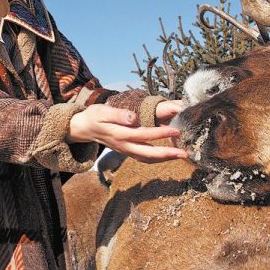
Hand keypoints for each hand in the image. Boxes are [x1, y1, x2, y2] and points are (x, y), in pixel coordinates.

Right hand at [68, 104, 187, 163]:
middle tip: (185, 153)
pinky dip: (157, 158)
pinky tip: (167, 155)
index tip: (176, 130)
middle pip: (148, 153)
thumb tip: (134, 118)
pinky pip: (144, 158)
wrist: (84, 128)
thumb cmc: (94, 116)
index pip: (144, 134)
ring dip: (165, 158)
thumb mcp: (102, 111)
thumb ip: (118, 115)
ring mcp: (126, 150)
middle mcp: (124, 145)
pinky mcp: (127, 151)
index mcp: (120, 134)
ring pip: (147, 158)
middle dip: (168, 154)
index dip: (160, 133)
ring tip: (181, 155)